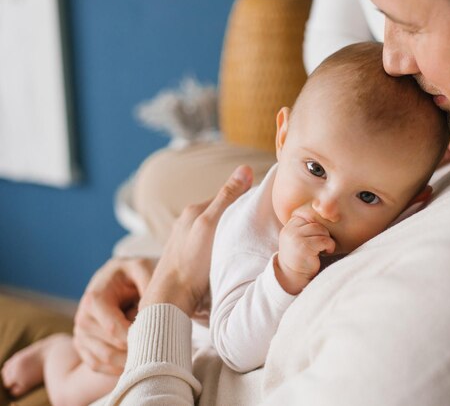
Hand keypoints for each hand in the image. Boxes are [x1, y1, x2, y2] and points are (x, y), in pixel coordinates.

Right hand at [73, 257, 154, 374]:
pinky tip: (137, 361)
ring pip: (104, 359)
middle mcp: (83, 318)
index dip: (134, 337)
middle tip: (158, 349)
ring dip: (128, 361)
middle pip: (109, 347)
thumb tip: (154, 304)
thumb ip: (148, 280)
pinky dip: (117, 368)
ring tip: (151, 354)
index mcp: (94, 299)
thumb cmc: (130, 274)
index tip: (156, 338)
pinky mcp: (83, 346)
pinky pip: (98, 365)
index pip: (112, 328)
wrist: (115, 279)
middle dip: (135, 350)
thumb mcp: (140, 267)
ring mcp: (80, 334)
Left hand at [139, 165, 252, 315]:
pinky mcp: (185, 257)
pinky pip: (207, 244)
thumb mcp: (211, 224)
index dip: (244, 198)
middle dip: (235, 216)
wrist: (170, 298)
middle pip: (218, 212)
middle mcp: (186, 222)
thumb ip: (227, 197)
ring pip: (213, 229)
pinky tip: (225, 255)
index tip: (262, 205)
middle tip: (258, 225)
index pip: (224, 196)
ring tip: (244, 241)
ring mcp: (184, 240)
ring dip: (227, 232)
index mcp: (193, 211)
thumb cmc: (190, 262)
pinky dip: (218, 245)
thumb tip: (245, 168)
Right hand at [276, 216, 335, 294]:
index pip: (308, 215)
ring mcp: (296, 238)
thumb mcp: (298, 238)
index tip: (319, 235)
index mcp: (289, 226)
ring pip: (320, 229)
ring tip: (325, 247)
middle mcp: (290, 230)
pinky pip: (324, 240)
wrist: (292, 276)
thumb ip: (304, 227)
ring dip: (327, 239)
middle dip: (323, 232)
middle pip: (315, 222)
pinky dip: (329, 246)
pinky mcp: (304, 247)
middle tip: (323, 243)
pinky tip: (327, 252)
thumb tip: (321, 209)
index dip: (317, 224)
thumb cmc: (299, 256)